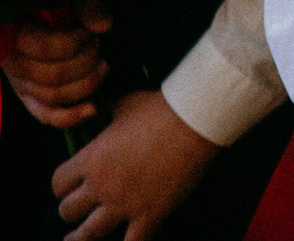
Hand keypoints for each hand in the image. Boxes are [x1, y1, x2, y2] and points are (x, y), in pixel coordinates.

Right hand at [3, 0, 112, 126]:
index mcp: (14, 34)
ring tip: (102, 65)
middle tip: (96, 45)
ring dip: (85, 83)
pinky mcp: (28, 96)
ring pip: (52, 96)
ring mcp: (19, 82)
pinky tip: (92, 109)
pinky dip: (68, 117)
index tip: (88, 32)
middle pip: (52, 76)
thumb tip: (104, 26)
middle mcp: (12, 62)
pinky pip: (44, 115)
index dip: (75, 43)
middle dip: (85, 61)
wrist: (40, 8)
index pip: (45, 48)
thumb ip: (87, 5)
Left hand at [50, 89, 220, 240]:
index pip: (58, 183)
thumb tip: (102, 110)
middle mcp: (101, 186)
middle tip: (79, 208)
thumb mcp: (125, 104)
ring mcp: (124, 204)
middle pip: (68, 211)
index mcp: (91, 160)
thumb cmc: (160, 108)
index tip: (69, 186)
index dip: (61, 186)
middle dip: (71, 210)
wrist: (195, 119)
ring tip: (77, 239)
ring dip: (81, 237)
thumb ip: (107, 112)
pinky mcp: (151, 214)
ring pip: (89, 234)